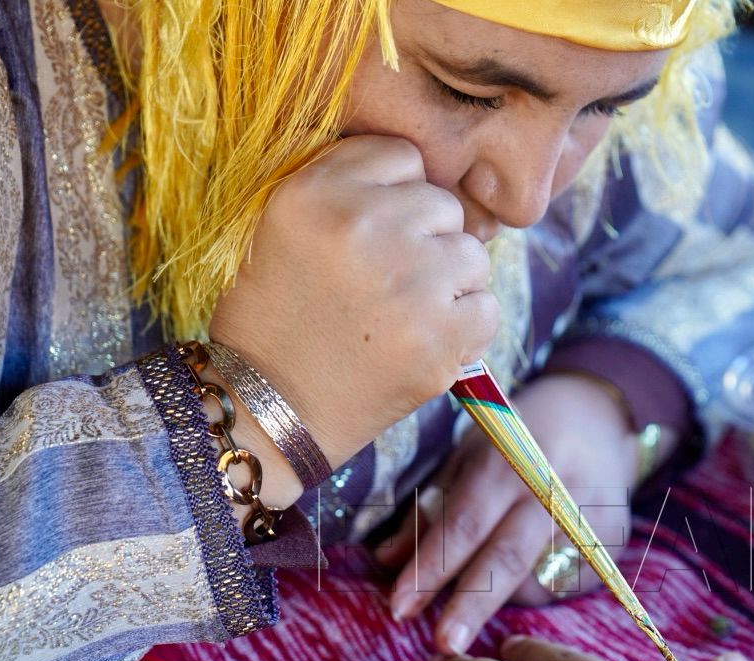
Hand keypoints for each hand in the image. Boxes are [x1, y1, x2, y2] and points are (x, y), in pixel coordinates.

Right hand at [209, 135, 499, 480]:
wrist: (268, 410)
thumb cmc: (277, 318)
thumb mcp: (283, 227)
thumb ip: (349, 188)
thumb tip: (431, 182)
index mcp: (314, 192)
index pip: (402, 157)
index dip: (395, 199)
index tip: (373, 237)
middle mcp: (362, 227)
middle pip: (444, 206)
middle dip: (426, 243)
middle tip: (386, 287)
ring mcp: (407, 282)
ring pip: (472, 256)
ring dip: (450, 286)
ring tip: (402, 317)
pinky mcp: (438, 337)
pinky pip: (486, 309)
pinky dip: (465, 331)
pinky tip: (421, 344)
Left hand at [376, 373, 641, 654]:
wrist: (597, 416)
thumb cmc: (515, 438)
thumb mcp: (466, 456)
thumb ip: (429, 509)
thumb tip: (388, 562)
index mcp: (513, 454)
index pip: (467, 521)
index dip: (431, 566)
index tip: (399, 606)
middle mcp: (557, 485)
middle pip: (510, 556)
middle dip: (473, 604)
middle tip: (444, 646)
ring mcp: (592, 515)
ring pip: (537, 578)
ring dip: (496, 598)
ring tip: (477, 591)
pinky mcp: (613, 542)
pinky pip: (562, 584)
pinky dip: (530, 590)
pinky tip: (522, 574)